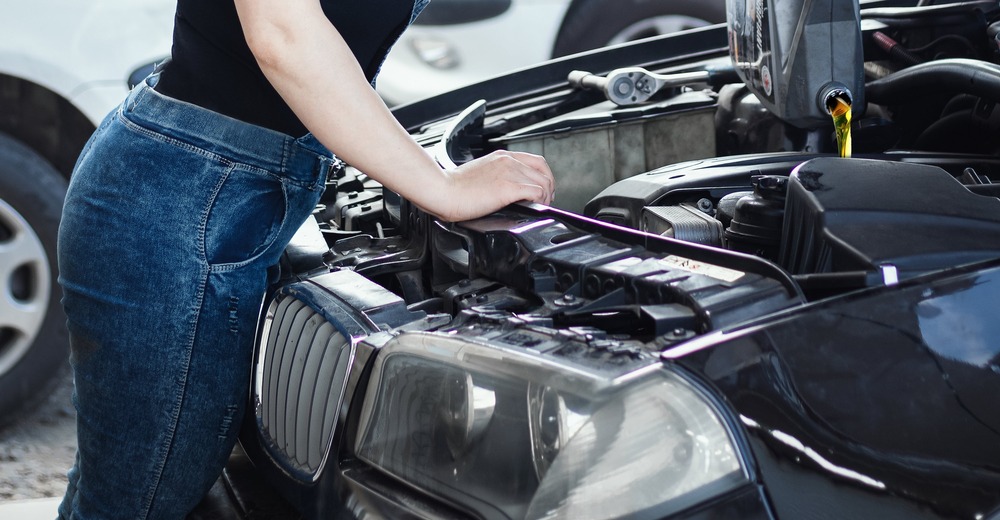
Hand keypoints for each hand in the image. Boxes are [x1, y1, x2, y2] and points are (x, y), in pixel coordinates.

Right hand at [423, 151, 555, 221]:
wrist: (443, 191)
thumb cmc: (455, 187)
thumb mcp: (481, 174)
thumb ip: (497, 176)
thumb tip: (507, 190)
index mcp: (502, 157)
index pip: (536, 161)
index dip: (544, 176)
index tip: (542, 190)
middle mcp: (508, 161)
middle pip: (544, 171)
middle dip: (549, 187)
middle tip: (545, 200)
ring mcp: (509, 173)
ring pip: (543, 182)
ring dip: (545, 197)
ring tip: (539, 206)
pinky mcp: (508, 188)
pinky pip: (537, 193)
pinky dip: (540, 202)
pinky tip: (533, 208)